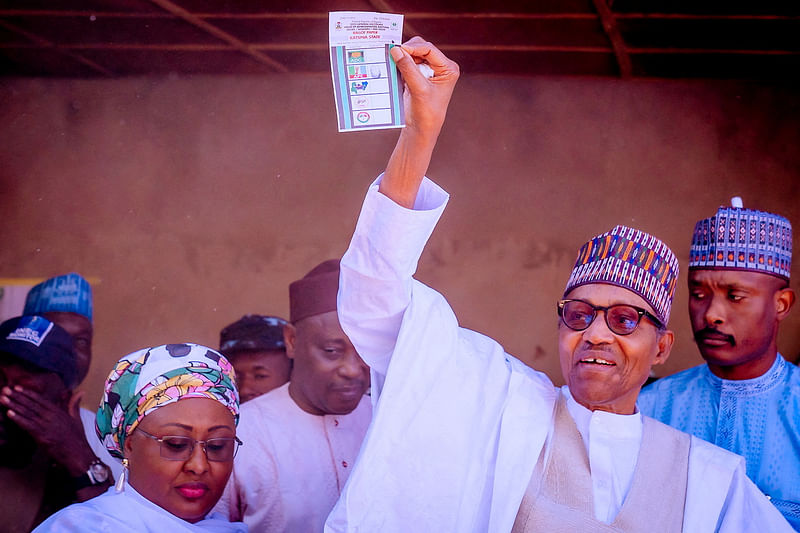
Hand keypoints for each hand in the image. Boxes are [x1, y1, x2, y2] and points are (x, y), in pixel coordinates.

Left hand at [0, 385, 95, 476]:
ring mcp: (46, 425)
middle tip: (5, 390)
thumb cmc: (77, 438)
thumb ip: (74, 404)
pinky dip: (18, 419)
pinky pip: (27, 425)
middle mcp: (51, 416)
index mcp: (58, 411)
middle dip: (17, 396)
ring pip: (27, 413)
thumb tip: (80, 391)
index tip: (17, 387)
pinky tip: (9, 413)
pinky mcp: (42, 435)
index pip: (40, 400)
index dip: (28, 393)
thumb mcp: (77, 418)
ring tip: (3, 399)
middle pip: (31, 404)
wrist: (77, 453)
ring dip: (14, 405)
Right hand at [380, 38, 458, 207]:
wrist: (420, 129)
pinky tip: (392, 68)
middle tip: (393, 54)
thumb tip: (396, 50)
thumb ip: (408, 68)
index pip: (430, 50)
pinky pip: (407, 63)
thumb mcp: (419, 89)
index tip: (398, 50)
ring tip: (391, 61)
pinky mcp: (418, 76)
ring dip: (402, 57)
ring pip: (413, 54)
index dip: (414, 47)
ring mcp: (428, 70)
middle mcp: (440, 67)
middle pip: (421, 48)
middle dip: (407, 51)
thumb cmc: (426, 113)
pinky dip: (399, 64)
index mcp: (448, 69)